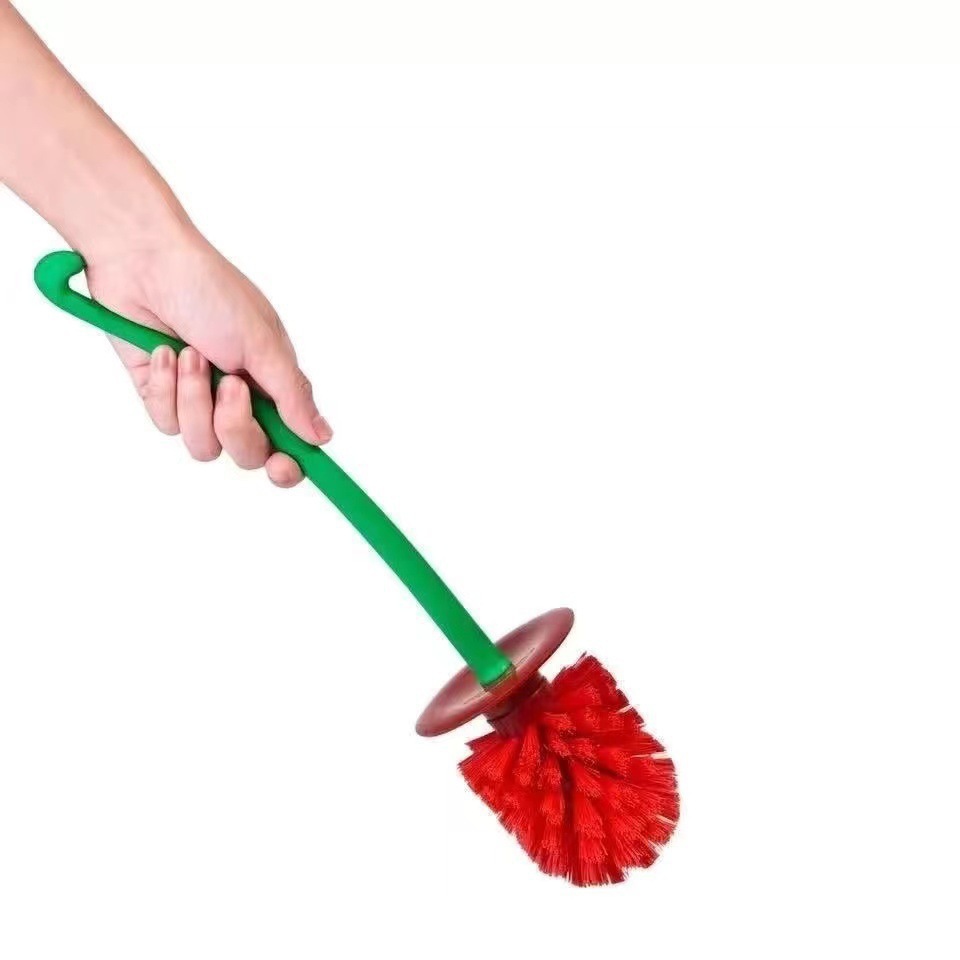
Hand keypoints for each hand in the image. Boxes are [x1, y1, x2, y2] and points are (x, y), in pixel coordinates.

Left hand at [85, 228, 331, 487]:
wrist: (144, 263)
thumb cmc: (211, 290)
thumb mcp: (263, 344)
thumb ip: (293, 396)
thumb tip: (322, 437)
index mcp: (272, 384)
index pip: (289, 443)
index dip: (288, 464)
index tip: (283, 465)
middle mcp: (239, 398)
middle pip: (247, 454)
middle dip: (235, 425)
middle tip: (230, 385)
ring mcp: (198, 400)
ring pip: (203, 445)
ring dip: (195, 400)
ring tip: (192, 356)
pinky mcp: (159, 396)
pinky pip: (166, 424)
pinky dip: (165, 388)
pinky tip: (165, 352)